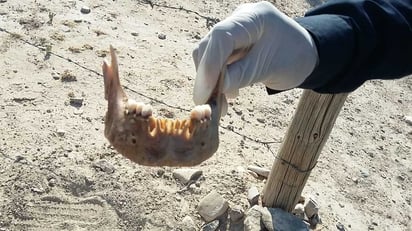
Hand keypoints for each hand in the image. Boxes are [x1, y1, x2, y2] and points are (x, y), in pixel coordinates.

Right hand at [192, 1, 317, 104]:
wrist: (304, 54)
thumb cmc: (294, 58)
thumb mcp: (270, 69)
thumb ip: (241, 75)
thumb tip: (214, 89)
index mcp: (254, 18)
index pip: (221, 37)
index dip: (209, 65)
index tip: (204, 93)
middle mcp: (238, 20)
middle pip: (209, 45)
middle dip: (206, 76)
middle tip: (210, 104)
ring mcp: (232, 31)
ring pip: (207, 54)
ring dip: (209, 81)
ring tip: (221, 103)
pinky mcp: (229, 43)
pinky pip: (214, 60)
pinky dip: (216, 79)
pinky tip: (227, 93)